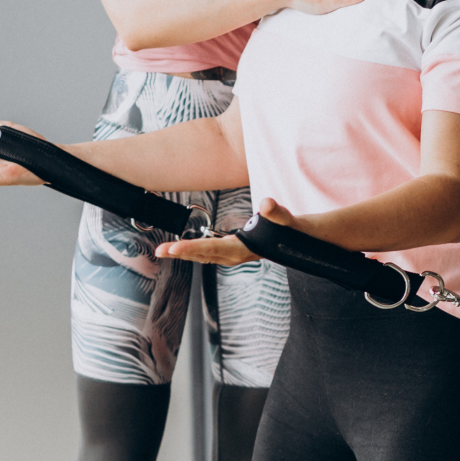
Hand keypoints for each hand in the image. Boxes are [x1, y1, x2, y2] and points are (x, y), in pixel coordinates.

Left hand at [155, 198, 297, 265]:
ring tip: (165, 251)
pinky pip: (210, 253)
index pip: (212, 248)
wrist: (301, 243)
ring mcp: (235, 255)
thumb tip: (266, 204)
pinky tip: (186, 248)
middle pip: (203, 254)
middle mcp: (236, 255)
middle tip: (158, 251)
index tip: (172, 249)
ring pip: (205, 256)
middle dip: (180, 253)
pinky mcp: (235, 252)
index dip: (190, 248)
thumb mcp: (286, 219)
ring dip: (186, 253)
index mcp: (243, 248)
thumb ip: (276, 212)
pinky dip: (196, 251)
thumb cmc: (292, 231)